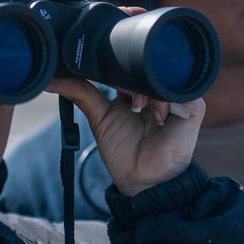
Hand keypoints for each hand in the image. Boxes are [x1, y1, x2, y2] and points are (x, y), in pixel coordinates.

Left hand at [47, 77, 204, 196]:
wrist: (142, 180)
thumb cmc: (122, 152)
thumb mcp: (99, 117)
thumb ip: (80, 93)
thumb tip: (49, 79)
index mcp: (140, 90)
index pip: (133, 64)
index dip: (121, 63)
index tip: (108, 66)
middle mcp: (159, 91)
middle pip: (149, 67)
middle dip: (134, 77)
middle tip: (126, 98)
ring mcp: (177, 98)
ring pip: (163, 76)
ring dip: (149, 91)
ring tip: (139, 110)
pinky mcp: (194, 108)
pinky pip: (183, 90)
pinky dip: (166, 100)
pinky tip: (156, 116)